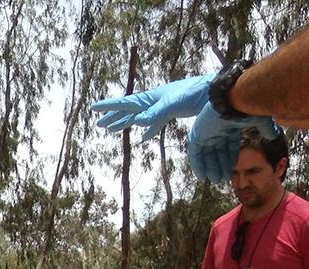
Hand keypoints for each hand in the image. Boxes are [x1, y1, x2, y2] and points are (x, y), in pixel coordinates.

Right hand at [91, 73, 213, 137]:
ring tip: (114, 129)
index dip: (110, 106)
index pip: (126, 103)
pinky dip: (148, 130)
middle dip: (114, 116)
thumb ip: (154, 114)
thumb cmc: (194, 93)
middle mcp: (154, 101)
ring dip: (127, 123)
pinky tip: (144, 137)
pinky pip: (154, 123)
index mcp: (151, 97)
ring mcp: (162, 107)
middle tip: (100, 123)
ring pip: (139, 117)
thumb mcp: (172, 104)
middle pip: (129, 110)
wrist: (214, 92)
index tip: (94, 108)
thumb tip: (136, 122)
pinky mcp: (172, 113)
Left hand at [188, 105, 279, 181]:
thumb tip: (274, 136)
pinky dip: (198, 165)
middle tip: (223, 180)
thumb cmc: (246, 107)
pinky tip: (201, 177)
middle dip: (221, 166)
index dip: (231, 159)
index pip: (230, 146)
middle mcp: (218, 131)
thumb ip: (266, 129)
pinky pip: (196, 154)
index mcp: (231, 127)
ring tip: (216, 181)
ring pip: (208, 155)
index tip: (233, 171)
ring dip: (211, 168)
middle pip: (218, 152)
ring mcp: (206, 133)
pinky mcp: (197, 135)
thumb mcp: (260, 120)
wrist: (232, 100)